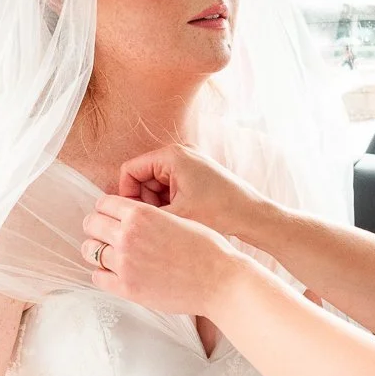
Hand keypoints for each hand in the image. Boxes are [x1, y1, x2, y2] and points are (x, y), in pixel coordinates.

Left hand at [81, 197, 246, 315]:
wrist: (220, 280)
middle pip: (91, 224)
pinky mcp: (127, 288)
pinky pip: (98, 277)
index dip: (107, 209)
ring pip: (90, 251)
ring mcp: (124, 263)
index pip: (103, 203)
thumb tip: (129, 218)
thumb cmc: (206, 248)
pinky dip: (103, 273)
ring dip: (97, 250)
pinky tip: (115, 273)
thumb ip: (149, 217)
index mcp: (140, 214)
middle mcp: (127, 236)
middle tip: (107, 234)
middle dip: (98, 227)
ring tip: (109, 254)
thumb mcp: (177, 218)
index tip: (111, 216)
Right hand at [118, 144, 267, 237]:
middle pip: (142, 177)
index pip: (130, 170)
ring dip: (157, 204)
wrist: (253, 215)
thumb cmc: (220, 212)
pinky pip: (170, 187)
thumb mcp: (176, 214)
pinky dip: (170, 203)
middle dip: (144, 201)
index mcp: (171, 156)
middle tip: (157, 221)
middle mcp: (179, 154)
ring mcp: (189, 164)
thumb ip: (143, 214)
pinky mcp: (196, 175)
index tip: (133, 216)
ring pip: (156, 185)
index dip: (127, 195)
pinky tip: (181, 218)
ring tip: (172, 220)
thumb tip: (121, 218)